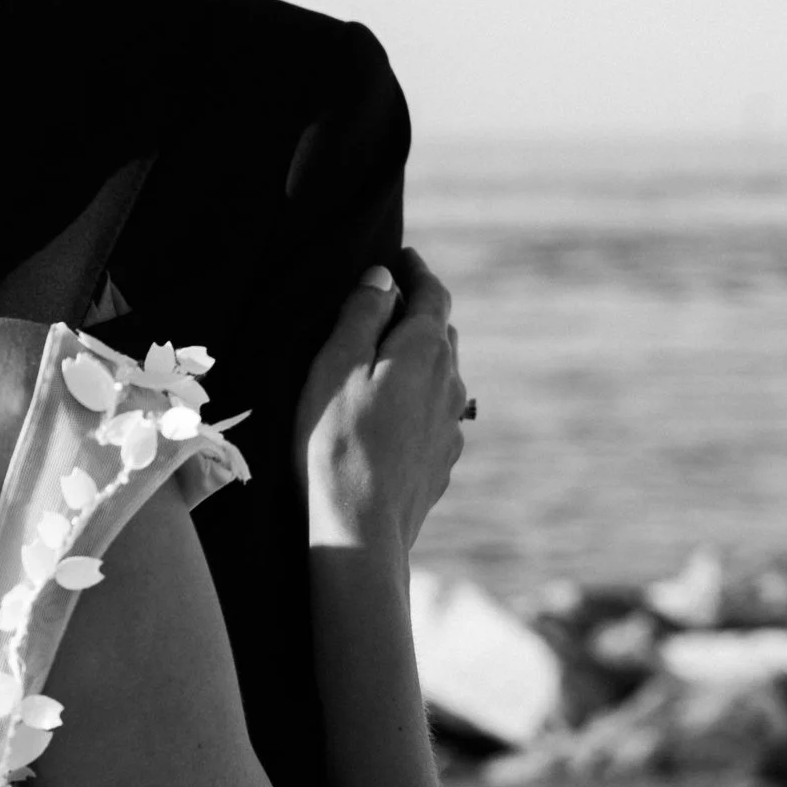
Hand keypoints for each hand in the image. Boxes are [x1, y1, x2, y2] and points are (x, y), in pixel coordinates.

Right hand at [295, 247, 465, 567]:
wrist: (360, 528)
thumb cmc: (336, 440)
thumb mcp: (336, 365)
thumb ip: (362, 315)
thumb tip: (383, 278)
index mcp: (426, 350)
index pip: (432, 294)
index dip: (417, 271)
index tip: (402, 257)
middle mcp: (451, 383)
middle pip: (441, 335)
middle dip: (418, 315)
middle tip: (387, 307)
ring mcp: (450, 425)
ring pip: (439, 378)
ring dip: (417, 363)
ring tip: (383, 365)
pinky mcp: (441, 461)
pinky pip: (432, 417)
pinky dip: (414, 403)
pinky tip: (387, 420)